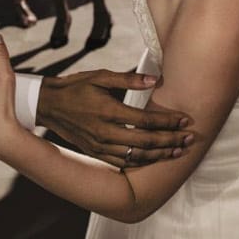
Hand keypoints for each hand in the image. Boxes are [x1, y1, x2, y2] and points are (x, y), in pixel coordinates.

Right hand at [36, 67, 193, 167]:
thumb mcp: (100, 76)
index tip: (185, 120)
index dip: (169, 122)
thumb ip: (129, 79)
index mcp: (109, 111)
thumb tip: (155, 79)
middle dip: (171, 141)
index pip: (147, 121)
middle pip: (147, 142)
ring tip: (178, 151)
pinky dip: (142, 162)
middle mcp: (106, 132)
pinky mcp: (96, 153)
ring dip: (160, 155)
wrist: (48, 105)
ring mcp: (100, 146)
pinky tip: (154, 158)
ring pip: (137, 157)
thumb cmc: (76, 86)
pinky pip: (123, 162)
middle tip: (190, 139)